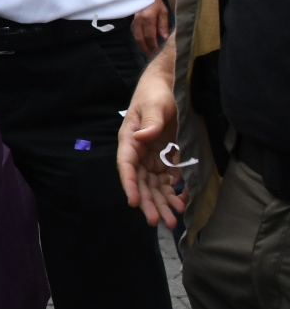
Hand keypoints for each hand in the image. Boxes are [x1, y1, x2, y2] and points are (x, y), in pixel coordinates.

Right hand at [117, 40, 186, 229]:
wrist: (163, 87)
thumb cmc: (155, 94)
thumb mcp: (154, 105)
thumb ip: (150, 122)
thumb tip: (144, 136)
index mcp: (130, 139)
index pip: (127, 166)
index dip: (130, 185)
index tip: (133, 203)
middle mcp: (138, 152)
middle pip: (141, 182)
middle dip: (149, 202)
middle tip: (160, 222)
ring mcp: (150, 155)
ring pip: (154, 184)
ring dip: (162, 201)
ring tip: (174, 219)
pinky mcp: (162, 156)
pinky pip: (166, 178)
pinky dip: (173, 190)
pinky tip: (182, 201)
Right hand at [131, 0, 169, 56]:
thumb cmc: (156, 2)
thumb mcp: (163, 11)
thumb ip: (163, 24)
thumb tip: (164, 37)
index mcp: (148, 18)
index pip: (150, 35)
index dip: (153, 44)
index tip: (157, 51)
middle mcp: (139, 21)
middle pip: (140, 38)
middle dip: (145, 48)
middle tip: (150, 55)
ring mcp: (133, 21)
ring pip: (136, 36)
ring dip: (140, 45)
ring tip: (145, 51)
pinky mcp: (131, 21)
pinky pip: (134, 32)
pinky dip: (137, 39)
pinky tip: (141, 42)